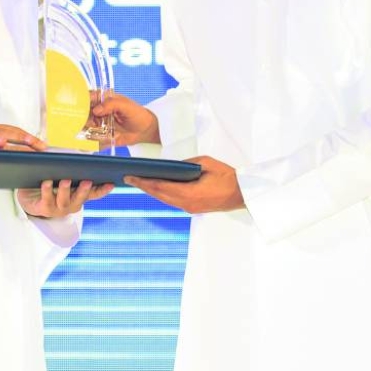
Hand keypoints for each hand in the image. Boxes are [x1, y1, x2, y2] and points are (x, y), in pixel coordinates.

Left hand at [16, 179, 113, 218]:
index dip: (102, 190)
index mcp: (77, 196)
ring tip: (65, 180)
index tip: (111, 183)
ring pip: (64, 201)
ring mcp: (57, 208)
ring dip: (65, 190)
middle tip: (87, 181)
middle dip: (84, 190)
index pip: (93, 194)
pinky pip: (46, 200)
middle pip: (80, 199)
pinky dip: (47, 191)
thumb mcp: (63, 177)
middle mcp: (70, 205)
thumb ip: (73, 170)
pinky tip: (46, 183)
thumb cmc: (48, 186)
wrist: (28, 197)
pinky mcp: (44, 209)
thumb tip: (84, 153)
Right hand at [87, 92, 160, 147]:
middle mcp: (99, 111)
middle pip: (84, 114)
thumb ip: (111, 104)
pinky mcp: (101, 134)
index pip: (88, 98)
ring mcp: (99, 123)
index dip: (83, 102)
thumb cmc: (137, 114)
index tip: (82, 109)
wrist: (145, 130)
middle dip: (84, 119)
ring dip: (90, 130)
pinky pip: (93, 139)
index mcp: (104, 99)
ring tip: (103, 132)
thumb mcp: (126, 106)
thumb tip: (96, 109)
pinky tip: (105, 140)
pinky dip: (95, 141)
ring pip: (86, 127)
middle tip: (93, 123)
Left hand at [124, 156, 243, 213]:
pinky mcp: (193, 208)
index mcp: (189, 193)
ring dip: (152, 191)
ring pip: (165, 200)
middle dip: (143, 186)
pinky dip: (162, 194)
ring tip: (139, 182)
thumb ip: (186, 164)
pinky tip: (156, 187)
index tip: (130, 176)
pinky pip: (173, 201)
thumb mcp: (205, 162)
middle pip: (159, 195)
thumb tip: (170, 165)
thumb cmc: (226, 176)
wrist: (242, 192)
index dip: (144, 182)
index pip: (160, 187)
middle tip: (128, 178)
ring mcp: (190, 208)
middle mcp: (187, 204)